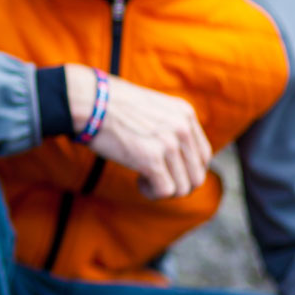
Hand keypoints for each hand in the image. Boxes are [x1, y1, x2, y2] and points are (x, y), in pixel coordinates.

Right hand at [65, 64, 211, 199]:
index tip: (166, 170)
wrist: (90, 101)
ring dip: (163, 189)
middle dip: (176, 183)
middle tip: (154, 179)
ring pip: (183, 187)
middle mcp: (182, 128)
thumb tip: (174, 155)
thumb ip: (169, 125)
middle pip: (196, 175)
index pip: (204, 156)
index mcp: (185, 114)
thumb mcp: (152, 107)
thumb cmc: (111, 105)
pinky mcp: (151, 159)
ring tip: (143, 179)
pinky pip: (166, 190)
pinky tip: (139, 181)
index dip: (186, 170)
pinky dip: (153, 192)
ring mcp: (168, 144)